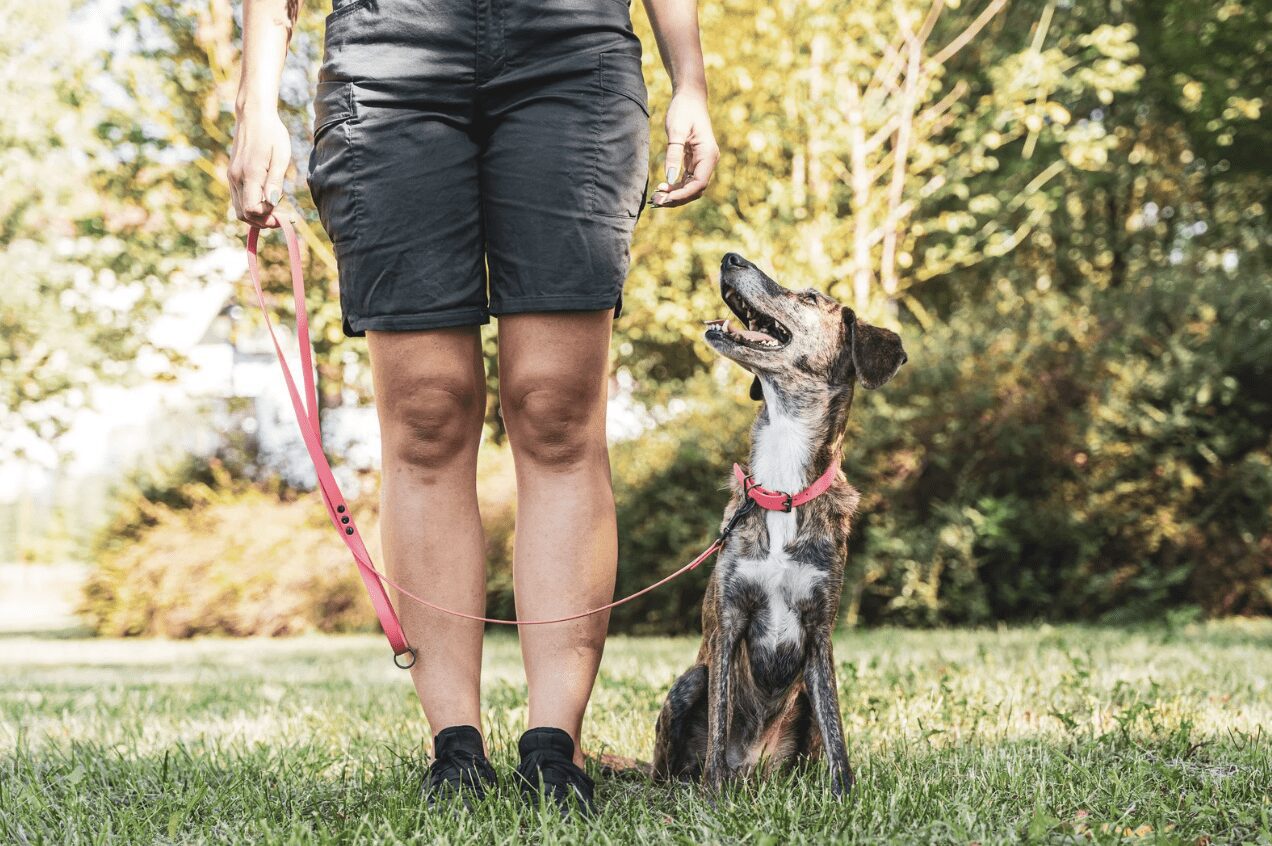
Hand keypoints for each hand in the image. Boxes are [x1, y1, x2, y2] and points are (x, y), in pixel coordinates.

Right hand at [228, 106, 290, 227]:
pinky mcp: (232, 174)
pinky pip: (239, 199)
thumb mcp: (280, 157)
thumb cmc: (272, 134)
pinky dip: (251, 206)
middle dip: (262, 222)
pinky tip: (267, 199)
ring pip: (239, 209)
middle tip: (282, 218)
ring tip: (276, 210)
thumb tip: (272, 203)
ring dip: (257, 216)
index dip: (269, 218)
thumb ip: (275, 182)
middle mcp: (236, 178)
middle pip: (244, 214)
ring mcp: (231, 176)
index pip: (253, 210)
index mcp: (249, 174)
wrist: (254, 116)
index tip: (286, 216)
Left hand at [651, 88, 718, 207]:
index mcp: (708, 154)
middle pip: (695, 189)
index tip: (665, 197)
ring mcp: (702, 162)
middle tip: (657, 202)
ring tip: (657, 197)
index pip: (698, 183)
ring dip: (676, 194)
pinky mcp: (695, 161)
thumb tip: (669, 178)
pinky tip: (663, 188)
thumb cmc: (684, 110)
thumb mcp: (676, 131)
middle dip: (678, 198)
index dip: (682, 194)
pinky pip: (687, 180)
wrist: (690, 97)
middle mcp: (708, 161)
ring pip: (691, 187)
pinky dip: (676, 186)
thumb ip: (673, 155)